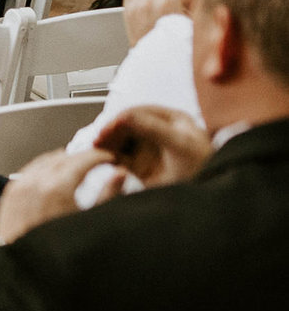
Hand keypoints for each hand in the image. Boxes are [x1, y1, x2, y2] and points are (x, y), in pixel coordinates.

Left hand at [0, 146, 112, 244]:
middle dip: (82, 157)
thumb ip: (107, 195)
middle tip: (97, 161)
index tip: (109, 158)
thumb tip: (118, 174)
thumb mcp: (91, 222)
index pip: (82, 160)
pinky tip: (52, 176)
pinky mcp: (9, 197)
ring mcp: (20, 188)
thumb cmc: (60, 254)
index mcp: (58, 188)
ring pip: (44, 162)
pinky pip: (28, 173)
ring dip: (62, 161)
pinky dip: (43, 169)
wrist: (27, 273)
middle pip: (63, 158)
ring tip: (77, 167)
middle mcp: (36, 184)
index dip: (99, 156)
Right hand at [95, 105, 210, 188]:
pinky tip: (107, 161)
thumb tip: (125, 115)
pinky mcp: (143, 167)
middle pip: (126, 125)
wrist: (211, 198)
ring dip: (109, 144)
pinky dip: (112, 158)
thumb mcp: (180, 144)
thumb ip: (154, 128)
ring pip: (121, 141)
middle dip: (111, 132)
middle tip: (99, 141)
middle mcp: (159, 132)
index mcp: (172, 120)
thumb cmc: (206, 168)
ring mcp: (151, 149)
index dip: (120, 119)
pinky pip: (122, 159)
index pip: (138, 112)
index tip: (107, 129)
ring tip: (99, 151)